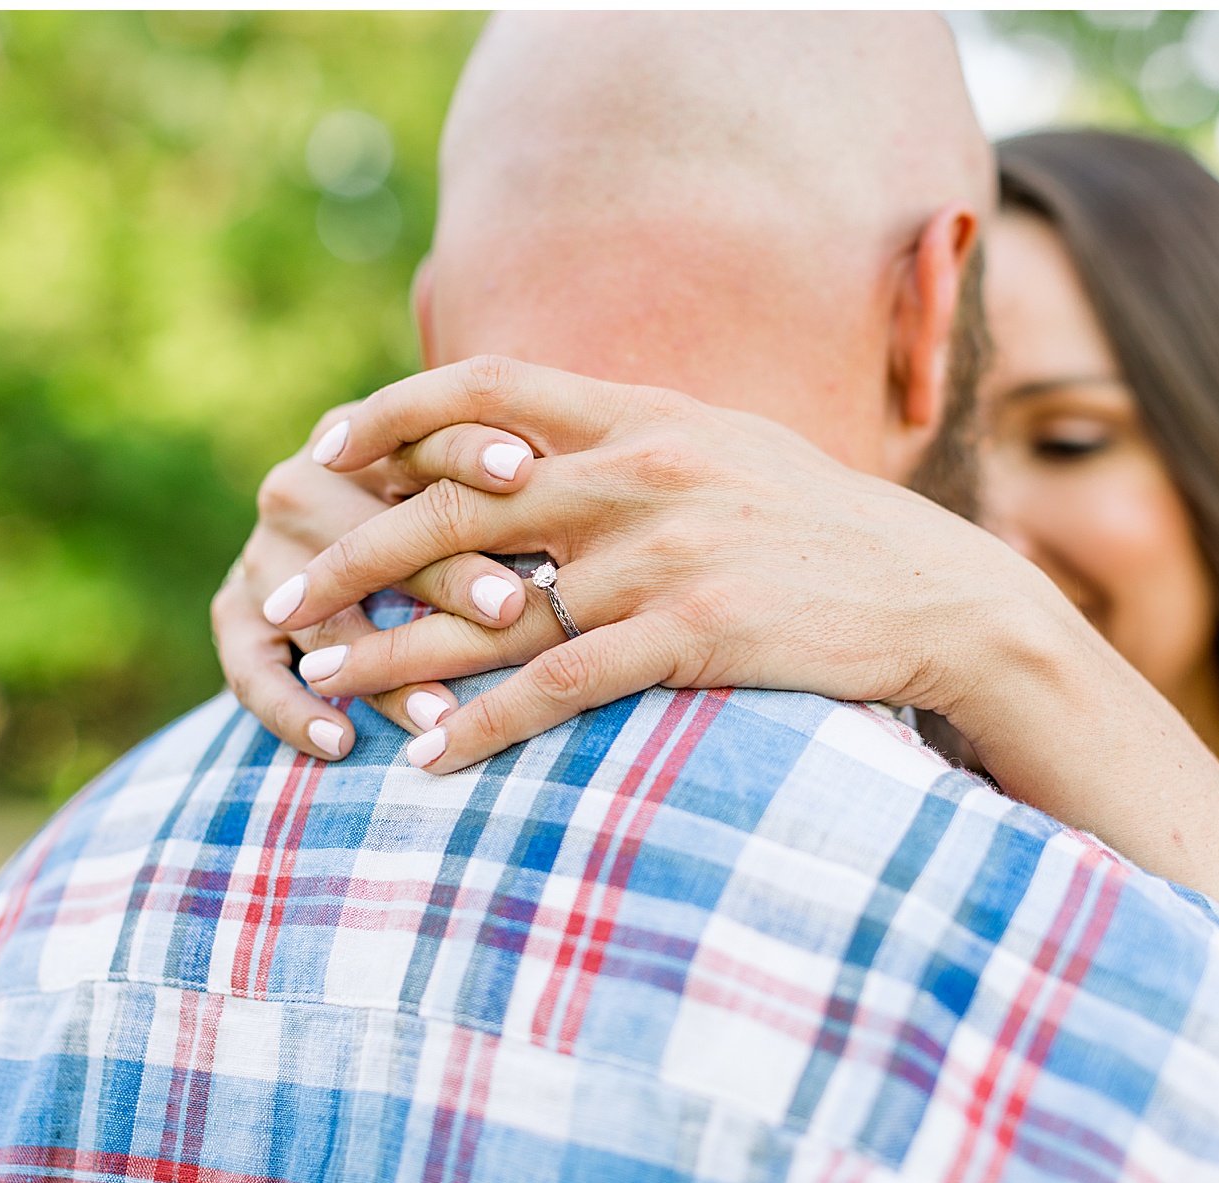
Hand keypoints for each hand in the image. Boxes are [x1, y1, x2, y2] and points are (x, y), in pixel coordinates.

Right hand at [212, 405, 541, 758]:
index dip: (468, 450)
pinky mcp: (236, 611)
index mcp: (367, 440)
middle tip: (509, 608)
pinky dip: (289, 708)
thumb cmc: (464, 518)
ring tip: (441, 710)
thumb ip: (515, 487)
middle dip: (447, 573)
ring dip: (382, 664)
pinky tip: (341, 742)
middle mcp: (305, 485)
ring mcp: (264, 552)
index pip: (418, 438)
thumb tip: (579, 501)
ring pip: (324, 611)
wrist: (347, 549)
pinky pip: (251, 667)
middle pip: (375, 531)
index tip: (522, 469)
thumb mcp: (478, 488)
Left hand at [263, 356, 1075, 772]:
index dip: (394, 413)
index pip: (489, 386)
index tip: (324, 448)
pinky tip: (431, 760)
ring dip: (395, 652)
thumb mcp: (726, 449)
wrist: (935, 593)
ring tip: (320, 685)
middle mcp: (644, 470)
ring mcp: (668, 552)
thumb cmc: (820, 527)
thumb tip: (533, 442)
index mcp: (645, 414)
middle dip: (354, 554)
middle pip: (457, 503)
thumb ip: (629, 438)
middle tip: (283, 601)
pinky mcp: (696, 634)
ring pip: (493, 605)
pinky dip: (487, 724)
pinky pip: (563, 685)